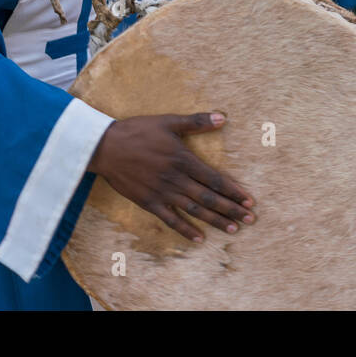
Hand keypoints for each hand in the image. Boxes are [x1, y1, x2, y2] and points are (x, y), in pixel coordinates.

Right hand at [87, 112, 255, 241]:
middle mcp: (176, 179)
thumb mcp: (168, 122)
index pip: (215, 179)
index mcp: (183, 159)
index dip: (233, 191)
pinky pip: (171, 220)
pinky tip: (200, 238)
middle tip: (250, 219)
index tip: (249, 200)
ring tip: (233, 229)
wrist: (105, 147)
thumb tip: (222, 117)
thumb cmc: (138, 131)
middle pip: (209, 198)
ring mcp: (163, 193)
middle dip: (231, 209)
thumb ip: (196, 122)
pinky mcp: (149, 202)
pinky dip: (186, 230)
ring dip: (215, 221)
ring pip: (195, 210)